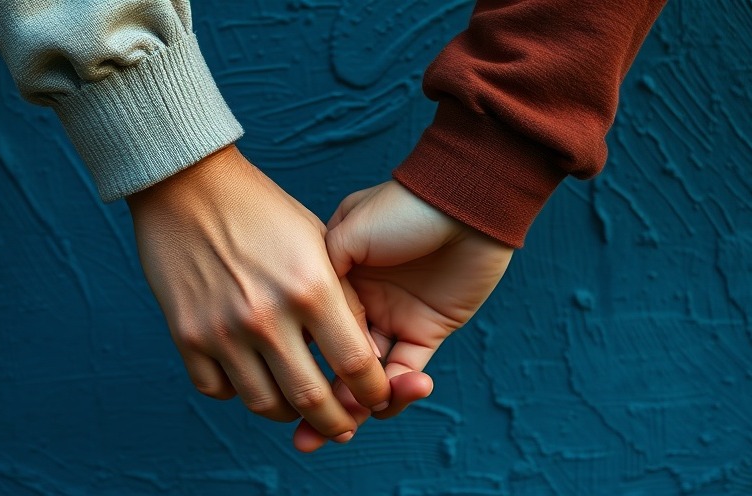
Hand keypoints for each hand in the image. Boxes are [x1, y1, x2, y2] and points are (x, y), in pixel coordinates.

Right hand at [127, 146, 389, 441]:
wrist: (188, 183)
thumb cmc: (262, 209)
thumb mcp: (317, 243)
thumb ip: (342, 299)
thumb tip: (361, 354)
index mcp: (312, 287)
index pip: (358, 364)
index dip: (375, 392)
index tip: (378, 398)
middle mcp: (268, 316)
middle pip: (311, 398)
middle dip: (335, 422)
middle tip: (342, 427)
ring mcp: (223, 329)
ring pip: (263, 403)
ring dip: (287, 412)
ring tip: (297, 403)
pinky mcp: (186, 335)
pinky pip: (216, 390)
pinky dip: (237, 392)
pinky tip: (250, 376)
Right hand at [293, 180, 513, 450]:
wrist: (461, 197)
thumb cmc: (399, 208)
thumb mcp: (344, 232)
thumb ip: (320, 273)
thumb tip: (307, 328)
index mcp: (334, 284)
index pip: (313, 338)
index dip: (303, 370)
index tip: (290, 398)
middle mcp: (360, 308)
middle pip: (336, 367)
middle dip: (321, 405)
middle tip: (306, 437)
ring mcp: (393, 322)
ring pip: (370, 379)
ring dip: (359, 405)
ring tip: (347, 425)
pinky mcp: (426, 331)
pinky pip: (407, 372)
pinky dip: (399, 390)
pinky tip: (393, 394)